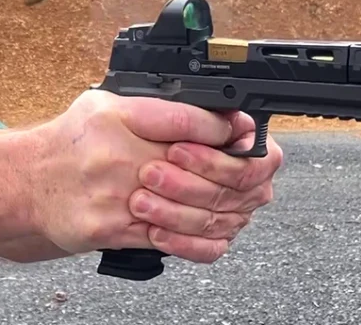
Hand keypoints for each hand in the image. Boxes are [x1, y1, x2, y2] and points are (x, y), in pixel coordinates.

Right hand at [25, 89, 240, 254]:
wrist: (28, 182)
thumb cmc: (71, 142)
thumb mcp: (107, 105)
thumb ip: (154, 107)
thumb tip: (212, 113)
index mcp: (117, 117)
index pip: (186, 120)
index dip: (222, 127)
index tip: (238, 130)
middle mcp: (115, 155)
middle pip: (195, 167)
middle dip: (229, 171)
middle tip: (246, 171)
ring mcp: (114, 195)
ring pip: (187, 208)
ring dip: (218, 206)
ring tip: (232, 200)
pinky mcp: (111, 229)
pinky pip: (167, 239)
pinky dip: (195, 236)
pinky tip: (207, 226)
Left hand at [128, 114, 282, 263]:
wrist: (109, 158)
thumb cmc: (136, 129)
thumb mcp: (155, 112)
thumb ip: (193, 117)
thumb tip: (223, 125)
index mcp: (246, 142)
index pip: (251, 161)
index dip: (214, 161)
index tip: (175, 151)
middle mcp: (245, 179)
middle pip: (231, 193)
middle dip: (186, 185)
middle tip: (149, 174)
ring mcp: (233, 211)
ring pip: (215, 221)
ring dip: (175, 213)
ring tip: (141, 201)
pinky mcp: (214, 237)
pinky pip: (207, 248)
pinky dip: (180, 242)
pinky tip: (155, 231)